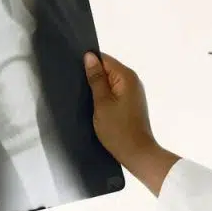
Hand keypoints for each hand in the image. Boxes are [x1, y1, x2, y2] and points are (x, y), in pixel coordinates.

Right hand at [84, 52, 177, 195]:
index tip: (74, 71)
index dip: (89, 63)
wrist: (137, 153)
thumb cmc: (118, 129)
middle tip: (76, 87)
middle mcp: (132, 81)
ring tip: (84, 97)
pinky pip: (114, 92)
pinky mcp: (131, 103)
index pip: (104, 59)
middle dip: (92, 76)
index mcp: (126, 76)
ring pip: (110, 82)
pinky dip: (104, 97)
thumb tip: (89, 57)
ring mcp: (133, 93)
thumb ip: (95, 78)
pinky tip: (94, 106)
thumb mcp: (101, 102)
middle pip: (107, 69)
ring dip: (98, 88)